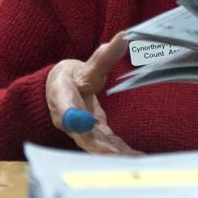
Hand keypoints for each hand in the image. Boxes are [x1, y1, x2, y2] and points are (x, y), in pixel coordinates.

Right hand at [46, 32, 141, 154]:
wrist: (60, 91)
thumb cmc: (73, 76)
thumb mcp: (88, 64)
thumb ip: (106, 55)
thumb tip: (124, 36)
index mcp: (62, 96)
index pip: (66, 106)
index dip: (73, 116)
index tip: (85, 122)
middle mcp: (69, 119)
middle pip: (81, 135)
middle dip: (99, 147)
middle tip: (117, 155)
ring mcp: (80, 131)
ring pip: (96, 145)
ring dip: (114, 155)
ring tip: (134, 161)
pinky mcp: (93, 136)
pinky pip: (106, 146)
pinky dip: (121, 153)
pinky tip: (137, 159)